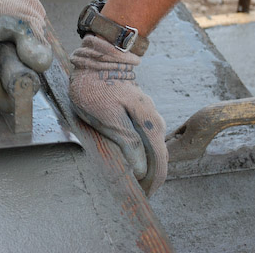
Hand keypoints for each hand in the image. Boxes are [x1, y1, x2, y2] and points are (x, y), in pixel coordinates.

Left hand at [69, 35, 167, 195]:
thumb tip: (140, 169)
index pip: (159, 161)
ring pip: (151, 147)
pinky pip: (143, 138)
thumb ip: (126, 142)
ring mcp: (147, 115)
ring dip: (144, 165)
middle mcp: (153, 120)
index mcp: (149, 123)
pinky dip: (139, 152)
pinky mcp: (137, 112)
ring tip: (133, 181)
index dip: (153, 182)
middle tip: (137, 193)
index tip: (143, 196)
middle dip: (150, 177)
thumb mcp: (108, 116)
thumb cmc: (97, 86)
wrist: (95, 57)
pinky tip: (129, 159)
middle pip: (158, 156)